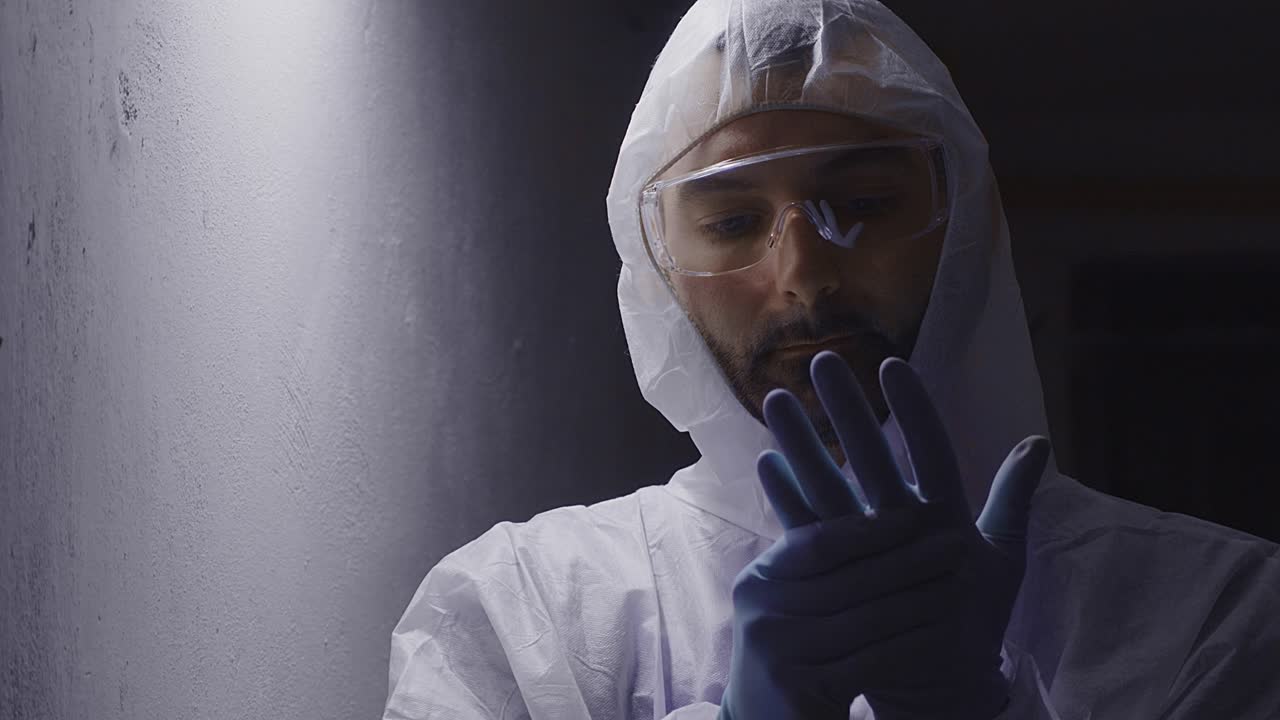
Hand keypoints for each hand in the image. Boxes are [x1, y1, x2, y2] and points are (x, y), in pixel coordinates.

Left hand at [719, 352, 1049, 719]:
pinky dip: (784, 498)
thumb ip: (1014, 496)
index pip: (932, 452)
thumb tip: (1040, 441)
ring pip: (828, 490)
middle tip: (822, 361)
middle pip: (873, 462)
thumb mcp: (1003, 557)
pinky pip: (802, 534)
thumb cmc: (972, 616)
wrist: (935, 686)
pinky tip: (764, 461)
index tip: (891, 364)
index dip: (913, 409)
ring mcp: (865, 560)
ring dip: (802, 444)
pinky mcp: (833, 583)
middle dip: (849, 411)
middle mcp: (905, 536)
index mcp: (949, 523)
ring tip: (776, 400)